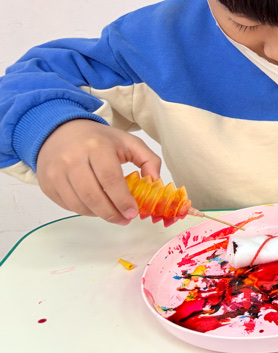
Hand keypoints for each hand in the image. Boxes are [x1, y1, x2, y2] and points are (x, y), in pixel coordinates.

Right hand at [35, 119, 161, 224]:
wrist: (59, 132)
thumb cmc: (98, 139)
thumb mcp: (128, 142)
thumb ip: (148, 160)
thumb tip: (156, 182)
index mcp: (96, 146)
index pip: (110, 179)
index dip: (122, 200)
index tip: (133, 212)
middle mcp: (72, 159)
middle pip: (93, 196)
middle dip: (112, 213)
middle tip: (125, 219)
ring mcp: (56, 172)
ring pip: (79, 204)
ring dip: (99, 215)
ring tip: (113, 215)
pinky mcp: (46, 184)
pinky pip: (67, 205)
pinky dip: (84, 211)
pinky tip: (96, 207)